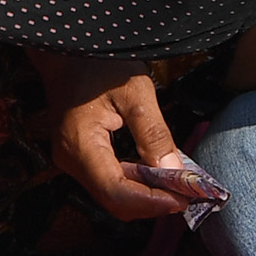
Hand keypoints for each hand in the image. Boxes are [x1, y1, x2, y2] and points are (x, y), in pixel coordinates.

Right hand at [34, 53, 187, 220]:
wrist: (67, 52)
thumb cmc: (99, 63)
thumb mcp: (135, 92)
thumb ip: (154, 134)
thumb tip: (175, 171)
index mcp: (80, 145)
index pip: (116, 192)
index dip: (152, 202)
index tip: (185, 199)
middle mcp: (70, 161)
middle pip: (113, 200)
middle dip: (152, 203)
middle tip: (188, 195)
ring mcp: (71, 161)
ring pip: (111, 195)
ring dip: (145, 196)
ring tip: (178, 186)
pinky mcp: (78, 157)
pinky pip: (108, 181)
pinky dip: (135, 183)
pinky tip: (157, 176)